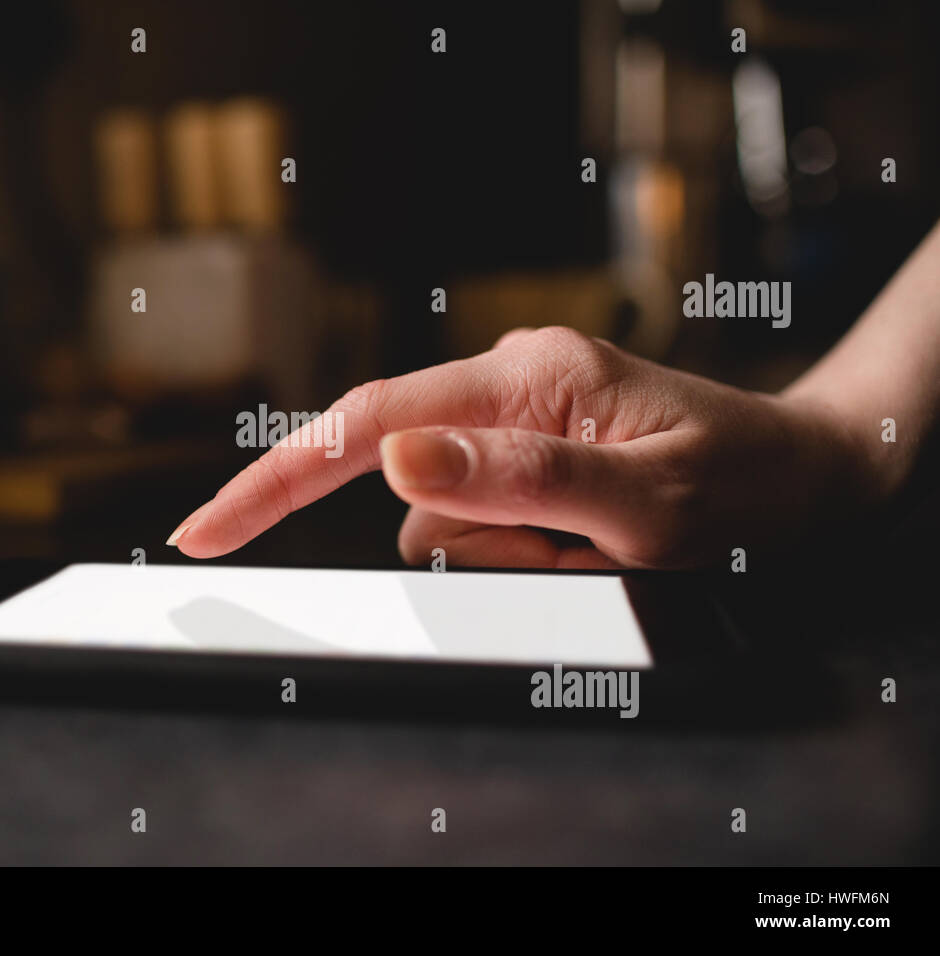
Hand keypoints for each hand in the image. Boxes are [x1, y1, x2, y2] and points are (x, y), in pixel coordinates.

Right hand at [168, 326, 883, 568]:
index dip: (272, 481)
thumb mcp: (643, 502)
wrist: (804, 472)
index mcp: (524, 379)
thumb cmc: (740, 483)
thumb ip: (517, 479)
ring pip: (446, 523)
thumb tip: (390, 460)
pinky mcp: (523, 450)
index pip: (364, 424)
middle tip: (582, 556)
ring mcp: (513, 415)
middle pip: (410, 489)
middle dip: (478, 547)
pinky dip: (525, 554)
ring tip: (603, 548)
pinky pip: (481, 525)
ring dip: (511, 558)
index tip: (203, 531)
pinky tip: (591, 542)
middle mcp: (505, 383)